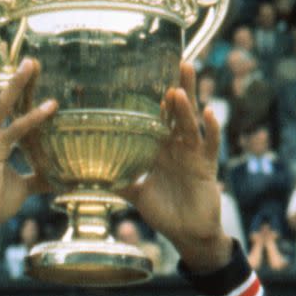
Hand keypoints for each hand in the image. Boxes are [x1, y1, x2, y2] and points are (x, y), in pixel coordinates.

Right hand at [0, 55, 55, 259]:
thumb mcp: (22, 187)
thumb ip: (38, 177)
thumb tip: (57, 176)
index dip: (1, 83)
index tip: (7, 60)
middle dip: (2, 71)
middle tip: (15, 48)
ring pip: (1, 105)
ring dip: (15, 83)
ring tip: (29, 63)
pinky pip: (14, 132)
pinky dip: (32, 119)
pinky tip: (48, 107)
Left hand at [121, 61, 228, 271]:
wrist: (187, 234)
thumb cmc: (164, 212)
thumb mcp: (135, 195)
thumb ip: (116, 181)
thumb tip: (83, 177)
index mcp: (160, 149)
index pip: (159, 117)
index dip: (157, 98)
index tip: (150, 74)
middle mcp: (178, 147)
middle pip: (179, 112)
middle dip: (179, 88)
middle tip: (179, 61)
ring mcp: (193, 155)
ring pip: (192, 124)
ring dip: (188, 107)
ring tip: (180, 89)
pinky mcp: (207, 168)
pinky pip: (210, 146)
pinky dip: (212, 131)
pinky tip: (211, 114)